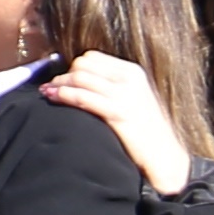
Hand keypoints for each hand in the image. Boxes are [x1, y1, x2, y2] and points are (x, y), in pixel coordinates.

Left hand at [41, 50, 195, 192]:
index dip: (74, 67)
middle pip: (83, 65)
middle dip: (64, 74)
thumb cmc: (145, 131)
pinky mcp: (119, 113)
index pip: (92, 57)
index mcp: (132, 72)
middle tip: (52, 87)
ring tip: (47, 93)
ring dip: (59, 84)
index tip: (64, 79)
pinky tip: (54, 98)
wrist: (166, 157)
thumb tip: (78, 80)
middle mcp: (129, 78)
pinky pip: (84, 97)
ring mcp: (125, 95)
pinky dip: (64, 95)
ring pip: (80, 78)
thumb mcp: (132, 99)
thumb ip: (111, 87)